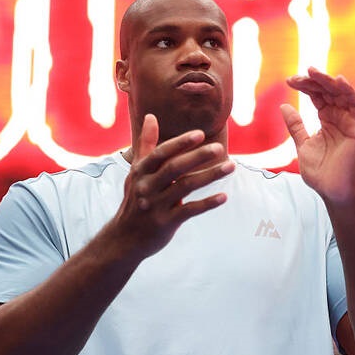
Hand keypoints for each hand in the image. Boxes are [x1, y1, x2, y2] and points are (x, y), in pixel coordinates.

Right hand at [111, 114, 234, 256]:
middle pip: (174, 168)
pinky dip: (207, 203)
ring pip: (185, 187)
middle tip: (220, 148)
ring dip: (210, 176)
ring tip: (231, 166)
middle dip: (198, 156)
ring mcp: (156, 206)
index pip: (161, 153)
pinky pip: (189, 211)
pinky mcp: (165, 223)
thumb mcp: (137, 172)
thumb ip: (147, 144)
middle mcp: (146, 187)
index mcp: (141, 172)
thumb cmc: (135, 199)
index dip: (180, 143)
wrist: (124, 239)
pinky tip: (224, 197)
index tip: (200, 134)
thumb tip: (151, 116)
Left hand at [281, 67, 354, 204]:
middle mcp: (341, 118)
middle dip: (314, 81)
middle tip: (298, 75)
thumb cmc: (320, 172)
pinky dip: (349, 91)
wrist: (332, 192)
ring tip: (313, 72)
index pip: (318, 96)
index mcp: (328, 120)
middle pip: (329, 92)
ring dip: (328, 81)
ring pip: (342, 94)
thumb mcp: (303, 145)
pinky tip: (338, 80)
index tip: (289, 81)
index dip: (305, 86)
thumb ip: (296, 126)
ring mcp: (351, 122)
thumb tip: (283, 106)